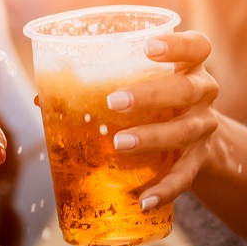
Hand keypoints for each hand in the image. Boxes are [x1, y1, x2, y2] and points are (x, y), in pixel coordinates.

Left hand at [106, 31, 218, 210]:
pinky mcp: (199, 159)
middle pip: (186, 89)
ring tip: (119, 144)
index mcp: (189, 65)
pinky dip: (166, 188)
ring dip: (152, 137)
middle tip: (114, 102)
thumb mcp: (142, 84)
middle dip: (151, 95)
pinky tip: (145, 199)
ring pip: (185, 131)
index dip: (175, 45)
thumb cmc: (157, 101)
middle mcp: (203, 93)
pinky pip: (185, 175)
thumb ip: (99, 85)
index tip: (147, 47)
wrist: (199, 139)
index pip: (196, 47)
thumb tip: (42, 98)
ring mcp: (204, 127)